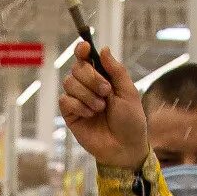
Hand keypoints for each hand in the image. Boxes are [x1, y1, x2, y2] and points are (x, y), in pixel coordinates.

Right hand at [58, 49, 149, 170]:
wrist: (125, 147)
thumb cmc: (130, 121)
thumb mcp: (129, 92)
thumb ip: (116, 70)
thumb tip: (103, 49)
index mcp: (103, 78)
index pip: (86, 58)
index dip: (82, 50)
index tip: (85, 48)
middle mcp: (88, 86)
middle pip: (77, 68)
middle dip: (92, 78)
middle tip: (106, 92)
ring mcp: (78, 100)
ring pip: (69, 83)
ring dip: (87, 94)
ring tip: (101, 108)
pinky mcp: (70, 114)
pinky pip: (65, 101)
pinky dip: (79, 106)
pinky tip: (90, 115)